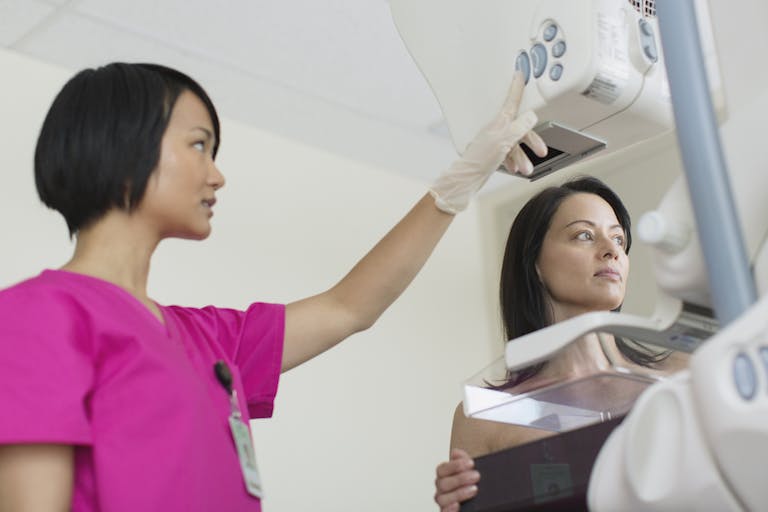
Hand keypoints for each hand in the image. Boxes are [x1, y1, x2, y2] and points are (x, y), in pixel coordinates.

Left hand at [429, 71, 547, 213]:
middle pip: (519, 128)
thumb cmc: (481, 159)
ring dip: (522, 156)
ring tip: (526, 169)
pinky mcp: (491, 153)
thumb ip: (519, 127)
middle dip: (532, 140)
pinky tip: (514, 168)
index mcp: (499, 123)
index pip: (511, 101)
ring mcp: (493, 141)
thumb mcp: (504, 141)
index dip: (516, 88)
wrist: (466, 178)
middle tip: (541, 150)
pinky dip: (512, 160)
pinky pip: (506, 153)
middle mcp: (496, 129)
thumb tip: (531, 116)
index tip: (519, 75)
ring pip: (514, 144)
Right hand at [434, 448, 479, 511]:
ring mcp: (444, 501)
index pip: (443, 468)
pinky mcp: (447, 511)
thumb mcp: (472, 471)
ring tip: (474, 489)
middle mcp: (442, 489)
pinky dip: (448, 508)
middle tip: (476, 476)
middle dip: (460, 478)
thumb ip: (464, 461)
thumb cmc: (475, 484)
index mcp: (445, 476)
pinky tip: (457, 505)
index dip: (455, 465)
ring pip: (442, 498)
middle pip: (442, 482)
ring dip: (458, 493)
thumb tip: (456, 452)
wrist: (485, 503)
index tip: (471, 463)